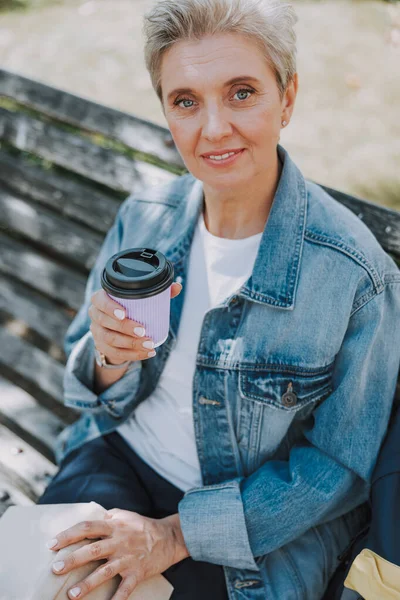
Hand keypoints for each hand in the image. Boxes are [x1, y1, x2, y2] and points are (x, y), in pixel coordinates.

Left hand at [48, 509, 188, 599]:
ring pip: (105, 571)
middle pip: (92, 550)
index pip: (87, 528)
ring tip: (72, 595)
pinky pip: (125, 589)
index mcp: (114, 526)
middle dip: (73, 560)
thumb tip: (92, 518)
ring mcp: (128, 558)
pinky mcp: (138, 572)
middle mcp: (119, 541)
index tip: (52, 544)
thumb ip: (108, 517)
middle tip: (55, 569)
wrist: (169, 537)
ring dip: (88, 584)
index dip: (68, 535)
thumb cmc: (143, 526)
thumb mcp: (125, 515)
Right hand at [89, 282, 181, 364]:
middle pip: (105, 322)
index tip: (124, 313)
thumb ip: (159, 292)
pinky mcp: (101, 347)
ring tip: (148, 344)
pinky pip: (115, 353)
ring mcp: (96, 332)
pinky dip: (133, 355)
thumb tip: (177, 286)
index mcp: (101, 299)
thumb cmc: (130, 309)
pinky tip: (147, 353)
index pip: (99, 300)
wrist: (118, 329)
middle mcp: (95, 315)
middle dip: (125, 327)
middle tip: (143, 331)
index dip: (109, 307)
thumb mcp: (141, 299)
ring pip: (109, 339)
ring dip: (131, 343)